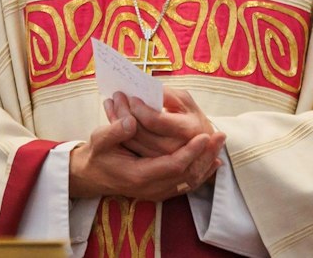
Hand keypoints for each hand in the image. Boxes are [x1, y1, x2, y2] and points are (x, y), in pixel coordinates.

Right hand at [68, 93, 225, 202]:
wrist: (92, 176)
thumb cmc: (96, 155)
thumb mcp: (99, 140)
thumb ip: (114, 131)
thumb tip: (130, 121)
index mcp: (138, 175)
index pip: (172, 166)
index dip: (190, 151)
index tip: (204, 135)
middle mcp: (151, 188)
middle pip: (187, 176)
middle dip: (205, 155)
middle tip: (220, 135)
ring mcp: (157, 192)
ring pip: (189, 182)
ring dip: (206, 163)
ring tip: (219, 145)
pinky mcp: (160, 190)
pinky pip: (186, 185)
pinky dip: (201, 173)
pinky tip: (212, 161)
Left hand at [115, 87, 217, 160]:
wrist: (200, 140)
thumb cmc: (190, 115)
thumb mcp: (184, 100)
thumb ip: (168, 95)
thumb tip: (146, 91)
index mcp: (187, 128)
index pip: (155, 120)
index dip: (140, 109)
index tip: (132, 98)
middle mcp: (176, 147)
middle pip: (141, 133)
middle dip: (125, 113)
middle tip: (116, 97)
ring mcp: (164, 159)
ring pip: (134, 143)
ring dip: (120, 121)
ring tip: (112, 103)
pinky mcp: (155, 165)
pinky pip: (134, 150)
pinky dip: (122, 133)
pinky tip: (115, 118)